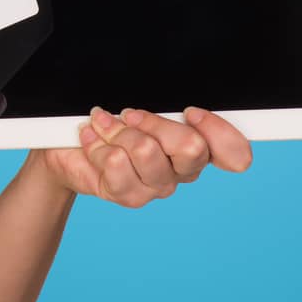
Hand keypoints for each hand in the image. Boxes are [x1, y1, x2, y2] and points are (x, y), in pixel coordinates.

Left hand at [30, 105, 252, 204]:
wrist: (67, 147)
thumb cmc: (110, 121)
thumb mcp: (141, 107)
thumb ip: (166, 107)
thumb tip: (180, 106)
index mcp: (197, 146)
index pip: (235, 153)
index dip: (217, 131)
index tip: (191, 112)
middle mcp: (182, 171)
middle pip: (191, 148)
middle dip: (155, 122)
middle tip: (130, 115)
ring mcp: (156, 186)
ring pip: (148, 151)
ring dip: (119, 131)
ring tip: (103, 125)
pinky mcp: (128, 196)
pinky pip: (117, 163)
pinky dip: (98, 144)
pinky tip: (91, 141)